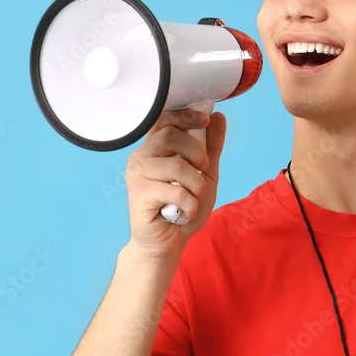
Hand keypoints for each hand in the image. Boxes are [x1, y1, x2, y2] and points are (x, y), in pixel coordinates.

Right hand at [124, 109, 226, 259]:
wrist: (170, 241)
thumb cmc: (183, 205)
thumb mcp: (205, 173)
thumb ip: (211, 145)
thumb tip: (219, 116)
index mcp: (155, 147)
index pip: (165, 118)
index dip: (185, 115)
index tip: (205, 119)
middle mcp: (141, 156)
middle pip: (171, 136)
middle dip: (197, 153)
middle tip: (203, 170)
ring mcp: (137, 174)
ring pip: (176, 166)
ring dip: (196, 186)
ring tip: (194, 198)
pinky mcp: (138, 193)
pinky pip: (175, 191)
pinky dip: (189, 204)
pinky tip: (184, 212)